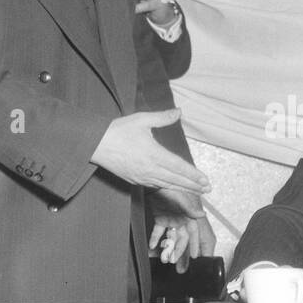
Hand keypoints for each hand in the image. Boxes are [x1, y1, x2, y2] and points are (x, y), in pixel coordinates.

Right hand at [91, 110, 210, 192]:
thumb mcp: (141, 120)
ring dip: (183, 188)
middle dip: (193, 185)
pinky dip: (168, 187)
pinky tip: (174, 186)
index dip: (194, 175)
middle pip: (176, 180)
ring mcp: (141, 177)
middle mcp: (149, 169)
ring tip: (196, 190)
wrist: (95, 145)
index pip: (179, 167)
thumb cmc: (118, 130)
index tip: (205, 180)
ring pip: (167, 185)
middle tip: (207, 188)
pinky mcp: (134, 180)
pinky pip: (155, 185)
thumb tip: (179, 111)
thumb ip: (162, 117)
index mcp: (153, 154)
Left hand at [149, 188, 213, 272]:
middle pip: (183, 239)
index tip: (196, 257)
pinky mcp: (160, 216)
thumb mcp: (182, 198)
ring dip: (167, 247)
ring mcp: (171, 218)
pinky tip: (152, 247)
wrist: (154, 179)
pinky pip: (159, 231)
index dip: (196, 246)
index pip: (196, 234)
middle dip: (180, 252)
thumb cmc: (171, 188)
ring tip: (163, 259)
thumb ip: (191, 208)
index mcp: (190, 215)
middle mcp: (182, 218)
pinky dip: (155, 239)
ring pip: (171, 237)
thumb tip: (202, 215)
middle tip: (175, 264)